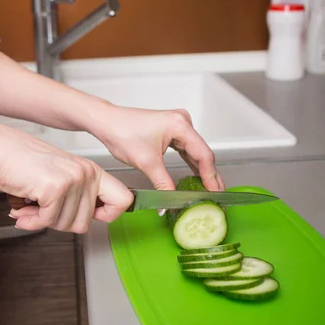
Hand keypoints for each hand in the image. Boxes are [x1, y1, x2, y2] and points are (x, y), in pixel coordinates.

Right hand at [0, 121, 133, 232]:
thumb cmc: (20, 162)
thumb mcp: (59, 175)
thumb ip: (77, 195)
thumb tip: (88, 221)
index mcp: (91, 169)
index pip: (124, 200)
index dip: (109, 215)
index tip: (93, 217)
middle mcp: (86, 173)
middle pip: (85, 223)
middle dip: (59, 222)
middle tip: (42, 210)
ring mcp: (73, 180)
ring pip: (67, 225)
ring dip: (42, 221)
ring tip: (30, 205)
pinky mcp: (55, 188)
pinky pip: (47, 221)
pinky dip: (31, 221)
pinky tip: (23, 209)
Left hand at [90, 106, 223, 191]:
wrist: (106, 122)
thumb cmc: (122, 132)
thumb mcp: (146, 163)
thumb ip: (163, 184)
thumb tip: (170, 202)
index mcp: (180, 125)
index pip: (203, 155)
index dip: (211, 177)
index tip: (216, 193)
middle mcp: (182, 121)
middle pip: (202, 153)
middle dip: (209, 175)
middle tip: (218, 195)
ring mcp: (177, 125)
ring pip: (194, 152)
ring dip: (200, 170)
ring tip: (209, 189)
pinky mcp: (170, 130)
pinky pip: (185, 149)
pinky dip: (190, 163)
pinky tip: (195, 176)